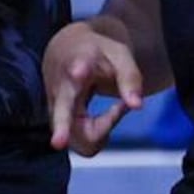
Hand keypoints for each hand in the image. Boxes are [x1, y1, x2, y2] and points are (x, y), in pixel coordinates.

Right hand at [44, 19, 142, 155]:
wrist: (66, 51)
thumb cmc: (96, 54)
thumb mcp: (119, 56)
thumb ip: (130, 78)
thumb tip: (137, 106)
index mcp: (77, 63)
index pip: (76, 68)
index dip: (79, 70)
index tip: (78, 72)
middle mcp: (61, 89)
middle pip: (61, 112)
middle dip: (61, 128)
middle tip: (58, 142)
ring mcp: (56, 109)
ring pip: (79, 138)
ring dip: (102, 130)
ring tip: (114, 110)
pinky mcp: (58, 124)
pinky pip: (84, 142)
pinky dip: (99, 133)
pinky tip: (103, 119)